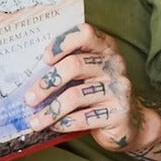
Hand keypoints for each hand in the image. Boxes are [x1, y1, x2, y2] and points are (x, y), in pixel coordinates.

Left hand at [26, 22, 143, 152]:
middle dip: (47, 83)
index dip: (62, 43)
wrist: (130, 123)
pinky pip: (83, 118)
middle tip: (30, 98)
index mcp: (105, 48)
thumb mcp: (88, 74)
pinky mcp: (118, 113)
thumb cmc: (99, 95)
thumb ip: (69, 65)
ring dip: (50, 111)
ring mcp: (118, 88)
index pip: (85, 33)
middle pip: (74, 65)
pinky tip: (54, 127)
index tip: (45, 58)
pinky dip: (64, 124)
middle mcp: (114, 65)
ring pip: (75, 96)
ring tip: (35, 121)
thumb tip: (30, 73)